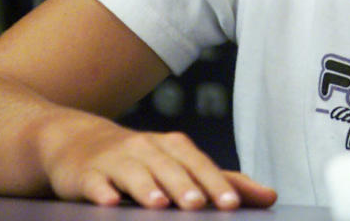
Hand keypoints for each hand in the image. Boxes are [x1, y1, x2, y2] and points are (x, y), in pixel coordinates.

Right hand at [41, 117, 275, 209]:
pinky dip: (103, 192)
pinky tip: (109, 203)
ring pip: (134, 173)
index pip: (199, 165)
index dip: (216, 183)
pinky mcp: (86, 174)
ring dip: (147, 188)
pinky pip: (95, 183)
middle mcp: (147, 149)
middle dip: (185, 186)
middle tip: (199, 206)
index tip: (232, 204)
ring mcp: (115, 160)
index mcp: (173, 147)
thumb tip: (269, 196)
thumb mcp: (180, 164)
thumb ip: (222, 181)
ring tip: (159, 205)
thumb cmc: (142, 159)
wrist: (79, 143)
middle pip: (169, 168)